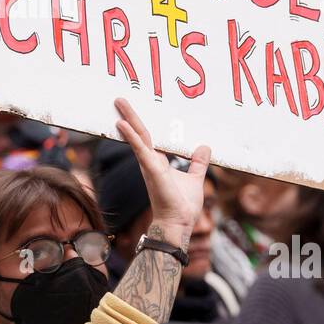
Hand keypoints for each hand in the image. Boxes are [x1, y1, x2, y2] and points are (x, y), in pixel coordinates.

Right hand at [113, 98, 209, 244]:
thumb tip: (205, 147)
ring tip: (119, 102)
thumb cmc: (182, 206)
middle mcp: (150, 162)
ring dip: (128, 119)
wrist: (179, 223)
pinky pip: (140, 149)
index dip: (141, 125)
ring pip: (138, 137)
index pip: (148, 138)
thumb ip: (198, 163)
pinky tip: (123, 124)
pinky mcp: (152, 170)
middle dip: (130, 116)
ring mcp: (149, 165)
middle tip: (120, 100)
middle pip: (140, 133)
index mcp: (159, 163)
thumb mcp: (195, 178)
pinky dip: (132, 136)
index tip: (134, 112)